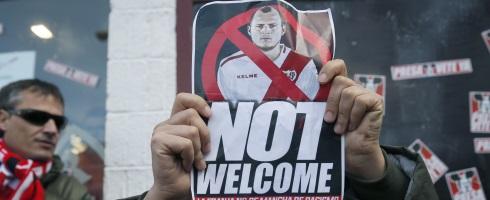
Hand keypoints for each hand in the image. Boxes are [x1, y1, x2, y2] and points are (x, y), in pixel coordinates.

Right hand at [146, 93, 210, 199]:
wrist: (176, 189)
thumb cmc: (190, 168)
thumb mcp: (200, 143)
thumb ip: (201, 128)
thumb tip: (215, 114)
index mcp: (175, 121)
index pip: (183, 98)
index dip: (198, 102)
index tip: (210, 115)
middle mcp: (165, 124)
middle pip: (192, 115)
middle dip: (205, 135)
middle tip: (204, 152)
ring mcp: (160, 132)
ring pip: (191, 131)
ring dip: (198, 150)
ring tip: (194, 161)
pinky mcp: (158, 142)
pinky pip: (185, 143)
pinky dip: (190, 157)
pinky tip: (185, 165)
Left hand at [319, 59, 384, 180]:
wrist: (351, 153)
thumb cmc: (335, 135)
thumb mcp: (323, 115)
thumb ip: (318, 101)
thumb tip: (300, 92)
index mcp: (340, 88)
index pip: (338, 66)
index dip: (330, 68)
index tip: (320, 81)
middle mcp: (353, 88)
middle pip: (340, 81)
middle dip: (331, 102)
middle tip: (329, 120)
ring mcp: (365, 94)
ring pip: (348, 92)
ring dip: (342, 114)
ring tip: (340, 128)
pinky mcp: (376, 102)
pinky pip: (361, 101)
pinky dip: (353, 116)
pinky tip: (353, 126)